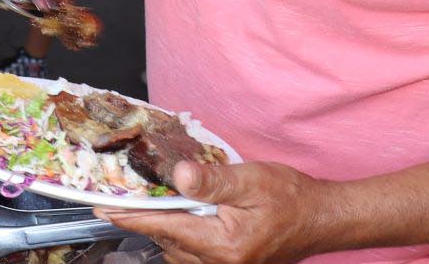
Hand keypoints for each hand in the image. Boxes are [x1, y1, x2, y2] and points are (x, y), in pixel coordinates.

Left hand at [98, 161, 334, 263]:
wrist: (324, 218)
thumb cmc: (292, 197)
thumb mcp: (251, 180)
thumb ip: (212, 180)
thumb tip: (177, 174)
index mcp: (223, 244)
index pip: (164, 228)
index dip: (131, 216)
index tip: (103, 209)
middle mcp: (221, 263)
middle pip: (166, 240)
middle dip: (145, 219)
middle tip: (123, 196)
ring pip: (176, 249)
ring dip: (163, 228)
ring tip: (151, 203)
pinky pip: (192, 252)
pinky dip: (179, 234)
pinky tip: (182, 214)